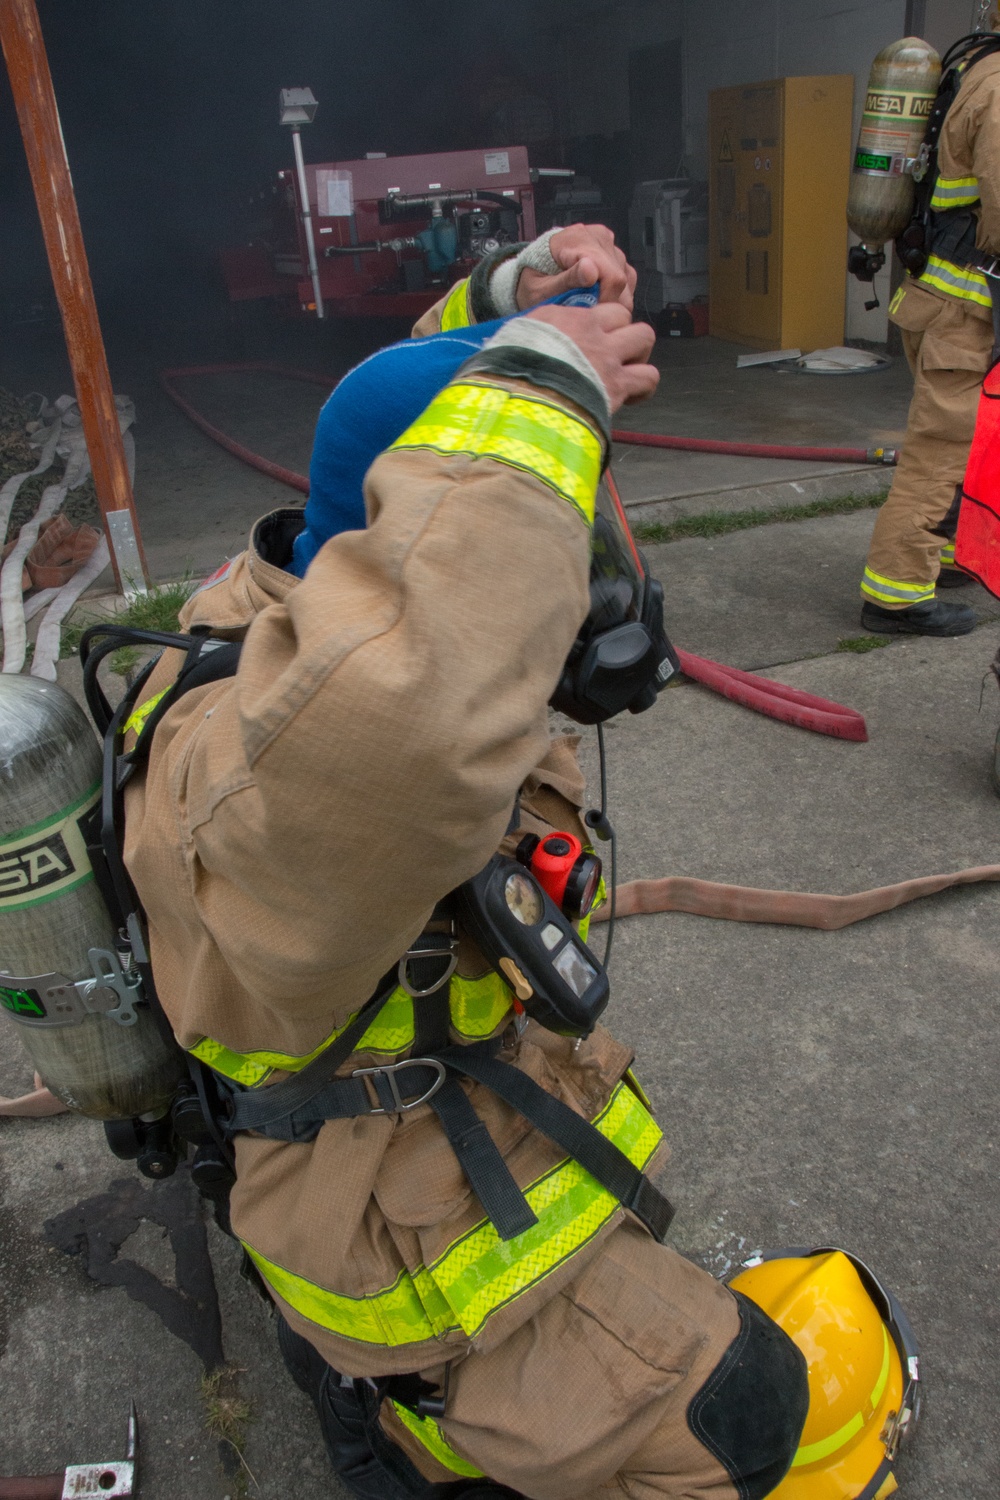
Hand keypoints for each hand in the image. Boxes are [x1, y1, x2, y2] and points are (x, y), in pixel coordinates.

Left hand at [516, 224, 636, 311]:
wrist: (534, 271)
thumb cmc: (535, 281)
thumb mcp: (541, 289)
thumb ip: (566, 281)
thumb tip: (591, 270)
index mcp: (577, 239)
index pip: (611, 276)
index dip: (604, 301)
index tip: (588, 311)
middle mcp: (597, 237)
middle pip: (621, 281)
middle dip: (605, 302)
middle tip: (583, 309)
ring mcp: (609, 245)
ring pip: (626, 283)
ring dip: (609, 299)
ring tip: (585, 300)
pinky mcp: (616, 255)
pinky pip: (628, 281)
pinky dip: (614, 294)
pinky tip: (595, 295)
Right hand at [524, 303, 657, 412]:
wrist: (522, 399)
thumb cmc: (510, 375)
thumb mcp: (514, 342)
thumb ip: (532, 337)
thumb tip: (529, 344)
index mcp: (565, 319)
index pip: (596, 308)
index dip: (600, 324)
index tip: (593, 339)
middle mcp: (590, 331)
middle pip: (624, 316)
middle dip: (621, 333)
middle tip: (612, 354)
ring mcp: (608, 357)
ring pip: (644, 338)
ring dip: (637, 354)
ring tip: (626, 371)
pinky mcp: (618, 386)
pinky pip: (648, 378)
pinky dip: (643, 387)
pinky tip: (630, 395)